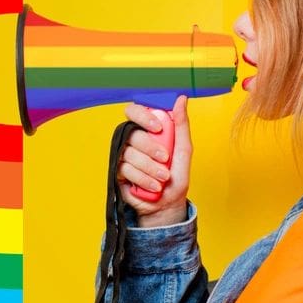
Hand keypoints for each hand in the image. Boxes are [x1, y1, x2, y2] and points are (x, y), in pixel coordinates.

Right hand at [116, 94, 191, 225]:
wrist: (168, 204)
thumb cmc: (176, 177)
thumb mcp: (184, 150)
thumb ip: (181, 124)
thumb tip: (181, 99)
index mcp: (147, 130)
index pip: (135, 112)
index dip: (143, 116)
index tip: (157, 127)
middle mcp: (134, 141)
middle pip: (133, 134)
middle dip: (151, 149)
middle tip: (165, 159)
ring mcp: (124, 156)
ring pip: (129, 154)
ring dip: (150, 168)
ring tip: (163, 178)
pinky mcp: (118, 172)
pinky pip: (125, 169)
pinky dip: (143, 179)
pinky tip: (153, 186)